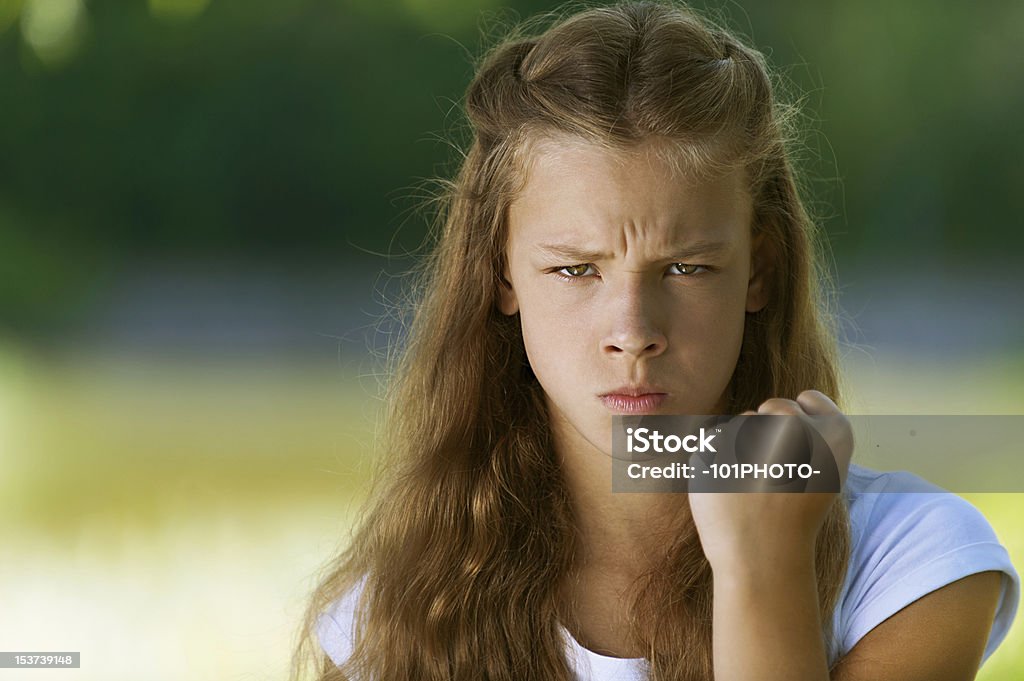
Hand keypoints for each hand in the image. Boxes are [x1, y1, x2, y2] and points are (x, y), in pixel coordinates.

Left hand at [687, 390, 852, 572]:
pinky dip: (714, 464)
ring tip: (752, 489)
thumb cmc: (794, 518)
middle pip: (772, 408)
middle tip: (773, 479)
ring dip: (739, 449)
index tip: (798, 457)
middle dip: (768, 434)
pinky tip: (728, 490)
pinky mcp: (715, 447)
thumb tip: (784, 408)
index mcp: (834, 433)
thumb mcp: (824, 474)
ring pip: (740, 424)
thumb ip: (813, 434)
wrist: (763, 559)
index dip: (801, 425)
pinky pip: (711, 442)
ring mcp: (753, 433)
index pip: (809, 399)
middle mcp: (797, 426)